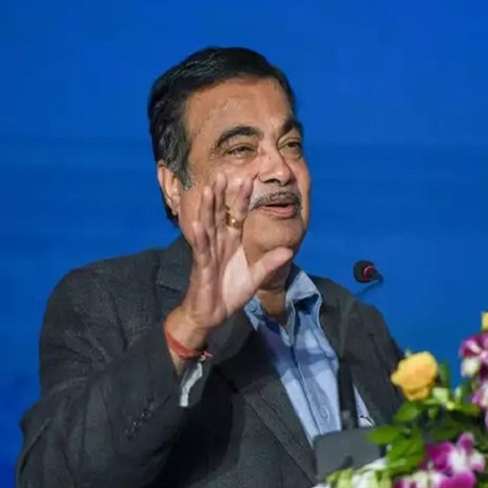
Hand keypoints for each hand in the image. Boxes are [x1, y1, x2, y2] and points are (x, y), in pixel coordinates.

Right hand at [173, 174, 292, 338]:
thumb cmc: (229, 293)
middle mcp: (219, 243)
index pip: (237, 216)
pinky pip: (200, 249)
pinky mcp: (201, 266)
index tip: (249, 178)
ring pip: (207, 226)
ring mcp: (208, 252)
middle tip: (223, 173)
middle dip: (221, 195)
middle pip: (219, 214)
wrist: (212, 314)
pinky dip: (199, 237)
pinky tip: (199, 224)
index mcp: (232, 243)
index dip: (241, 199)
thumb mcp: (255, 278)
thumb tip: (289, 251)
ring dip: (207, 208)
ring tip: (209, 189)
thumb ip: (270, 264)